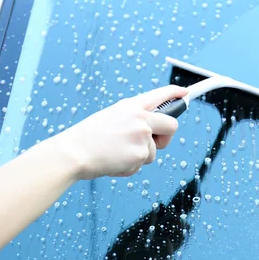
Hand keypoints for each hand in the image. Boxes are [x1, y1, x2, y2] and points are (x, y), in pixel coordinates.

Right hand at [53, 85, 187, 179]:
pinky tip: (114, 161)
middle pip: (172, 125)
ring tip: (116, 153)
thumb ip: (132, 119)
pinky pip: (143, 163)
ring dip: (139, 156)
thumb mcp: (110, 117)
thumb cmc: (87, 138)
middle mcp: (140, 117)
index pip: (159, 95)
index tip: (185, 93)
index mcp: (131, 106)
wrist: (73, 153)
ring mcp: (142, 135)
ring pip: (154, 151)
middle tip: (152, 142)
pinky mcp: (141, 153)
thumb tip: (150, 128)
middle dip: (166, 136)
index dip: (174, 93)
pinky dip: (130, 167)